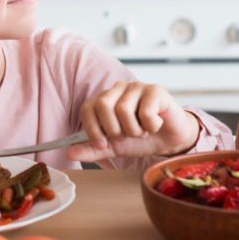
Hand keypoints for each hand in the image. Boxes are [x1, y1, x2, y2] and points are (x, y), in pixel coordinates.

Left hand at [67, 81, 199, 161]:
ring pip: (124, 110)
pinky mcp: (156, 90)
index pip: (88, 108)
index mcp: (106, 99)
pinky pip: (146, 112)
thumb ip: (92, 149)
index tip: (102, 143)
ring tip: (142, 131)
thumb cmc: (141, 139)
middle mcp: (120, 89)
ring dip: (134, 130)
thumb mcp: (113, 147)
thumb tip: (69, 152)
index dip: (92, 129)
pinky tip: (155, 125)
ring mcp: (138, 87)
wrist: (170, 141)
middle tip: (125, 136)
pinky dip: (150, 126)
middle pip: (103, 105)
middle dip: (114, 129)